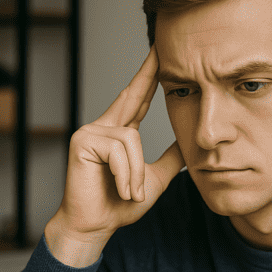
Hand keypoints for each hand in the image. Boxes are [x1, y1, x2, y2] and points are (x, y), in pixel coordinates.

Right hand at [46, 46, 185, 266]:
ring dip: (137, 174)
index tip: (160, 53)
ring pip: (132, 139)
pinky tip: (122, 189)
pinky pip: (119, 150)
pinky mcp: (82, 142)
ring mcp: (91, 132)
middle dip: (148, 72)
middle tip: (161, 45)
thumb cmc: (118, 205)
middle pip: (131, 94)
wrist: (95, 226)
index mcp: (119, 133)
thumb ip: (169, 158)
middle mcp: (103, 127)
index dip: (149, 76)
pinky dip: (126, 175)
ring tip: (132, 193)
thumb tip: (188, 142)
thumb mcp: (154, 179)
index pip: (137, 99)